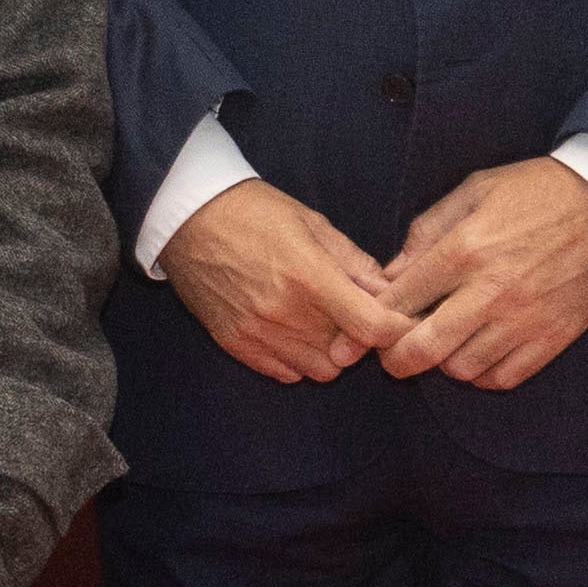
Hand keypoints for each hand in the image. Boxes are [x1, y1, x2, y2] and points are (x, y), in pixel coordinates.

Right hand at [162, 176, 414, 387]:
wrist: (187, 218)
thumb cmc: (253, 212)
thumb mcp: (312, 223)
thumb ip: (353, 262)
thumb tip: (388, 289)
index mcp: (310, 277)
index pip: (372, 326)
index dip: (396, 327)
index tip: (400, 319)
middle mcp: (285, 314)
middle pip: (349, 355)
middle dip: (360, 339)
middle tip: (353, 314)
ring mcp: (258, 333)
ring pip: (320, 371)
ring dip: (330, 353)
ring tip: (320, 323)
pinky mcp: (236, 344)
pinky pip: (285, 374)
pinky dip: (298, 360)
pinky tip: (293, 332)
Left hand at [384, 157, 587, 387]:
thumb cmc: (539, 191)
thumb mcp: (476, 189)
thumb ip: (427, 230)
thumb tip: (393, 273)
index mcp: (466, 248)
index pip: (400, 300)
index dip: (376, 317)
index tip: (372, 322)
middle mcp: (492, 290)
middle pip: (425, 349)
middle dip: (397, 359)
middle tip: (394, 356)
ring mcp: (525, 318)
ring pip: (462, 369)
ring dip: (444, 363)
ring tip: (444, 345)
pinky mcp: (554, 336)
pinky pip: (504, 377)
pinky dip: (483, 374)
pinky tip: (479, 354)